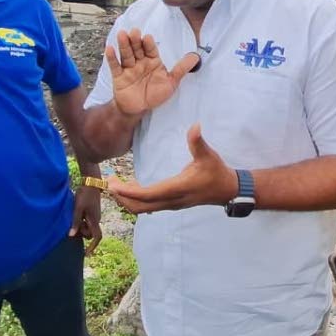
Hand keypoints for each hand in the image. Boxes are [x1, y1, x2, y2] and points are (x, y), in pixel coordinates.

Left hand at [69, 184, 102, 254]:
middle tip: (73, 224)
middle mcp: (96, 219)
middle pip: (90, 233)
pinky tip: (75, 214)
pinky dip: (81, 221)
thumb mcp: (78, 208)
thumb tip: (71, 235)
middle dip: (82, 233)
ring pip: (88, 227)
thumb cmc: (84, 195)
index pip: (97, 237)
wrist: (91, 183)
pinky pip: (87, 221)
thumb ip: (75, 222)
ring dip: (81, 226)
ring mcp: (95, 215)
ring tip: (73, 216)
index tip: (87, 253)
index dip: (93, 246)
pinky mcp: (93, 211)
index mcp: (94, 220)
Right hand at [106, 29, 199, 116]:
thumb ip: (182, 69)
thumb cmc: (155, 94)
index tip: (148, 37)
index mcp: (153, 61)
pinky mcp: (119, 77)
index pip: (151, 50)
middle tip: (134, 31)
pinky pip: (115, 66)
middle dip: (135, 40)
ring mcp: (129, 68)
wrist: (139, 109)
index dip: (148, 44)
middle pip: (137, 49)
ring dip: (124, 45)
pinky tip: (109, 49)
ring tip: (122, 34)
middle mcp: (140, 62)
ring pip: (126, 55)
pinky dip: (112, 58)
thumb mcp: (171, 82)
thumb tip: (197, 57)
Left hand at [107, 123, 237, 213]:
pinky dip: (135, 200)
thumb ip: (198, 142)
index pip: (148, 195)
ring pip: (142, 209)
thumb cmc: (217, 172)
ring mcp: (170, 204)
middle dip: (121, 197)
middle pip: (139, 206)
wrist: (227, 190)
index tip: (113, 184)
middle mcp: (171, 200)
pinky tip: (129, 189)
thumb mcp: (208, 155)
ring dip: (126, 199)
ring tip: (114, 185)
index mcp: (177, 188)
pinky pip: (147, 206)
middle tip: (108, 183)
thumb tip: (195, 126)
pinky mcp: (170, 204)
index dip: (129, 191)